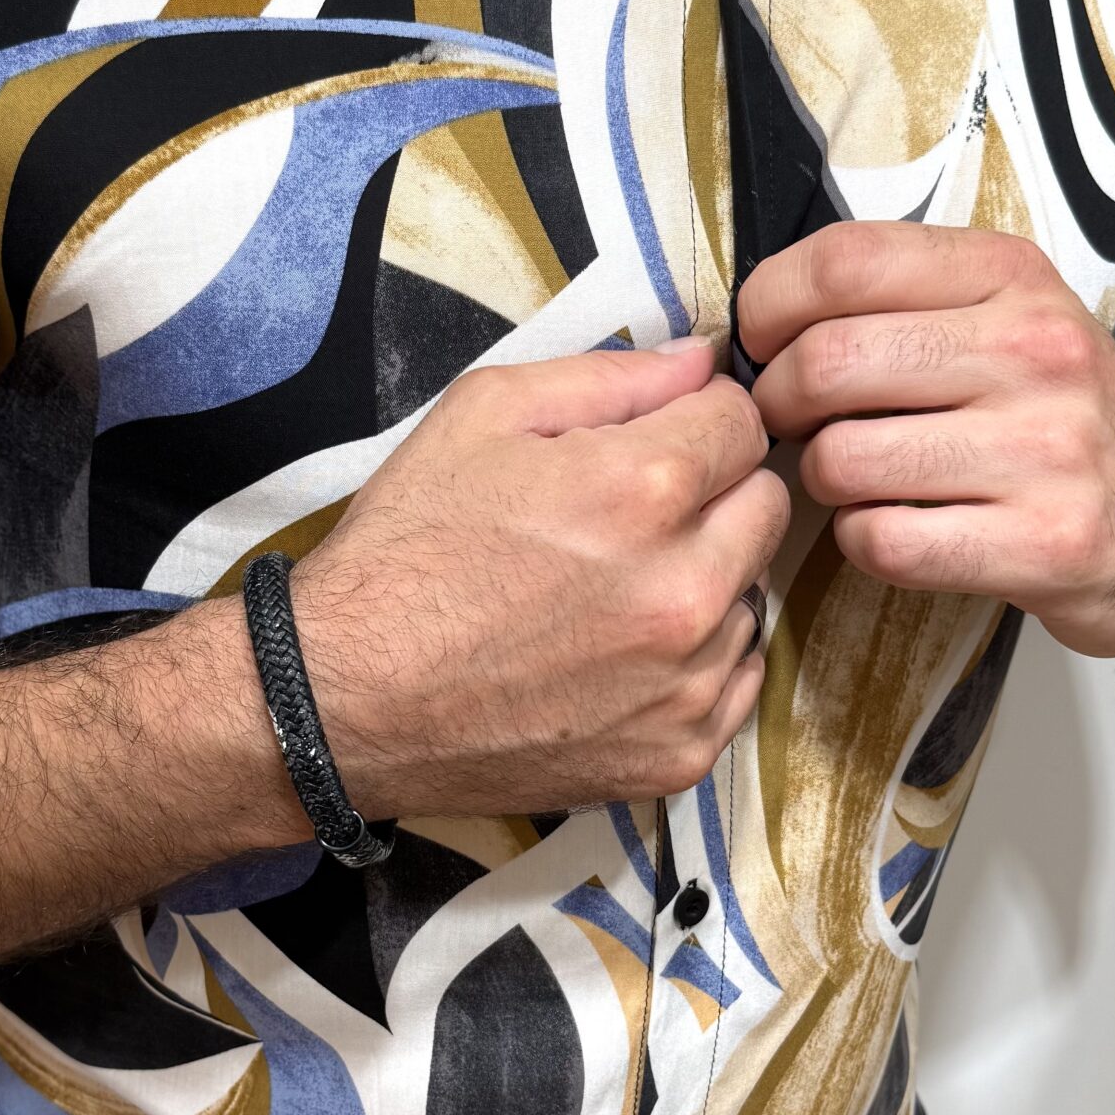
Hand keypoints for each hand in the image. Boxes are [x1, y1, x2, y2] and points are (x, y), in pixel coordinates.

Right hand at [290, 338, 790, 816]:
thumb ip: (608, 377)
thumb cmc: (405, 552)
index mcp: (642, 490)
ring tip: (610, 592)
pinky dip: (693, 663)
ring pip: (752, 596)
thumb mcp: (481, 416)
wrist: (346, 700)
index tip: (653, 440)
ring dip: (704, 581)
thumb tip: (701, 361)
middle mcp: (683, 590)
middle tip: (628, 515)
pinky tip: (619, 653)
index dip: (694, 420)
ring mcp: (686, 682)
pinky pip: (735, 681)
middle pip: (768, 506)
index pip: (742, 422)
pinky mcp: (679, 753)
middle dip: (712, 494)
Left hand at [738, 224, 1114, 661]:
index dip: (768, 305)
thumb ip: (900, 302)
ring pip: (842, 458)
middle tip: (790, 426)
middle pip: (826, 362)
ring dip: (823, 480)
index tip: (760, 343)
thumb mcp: (1009, 321)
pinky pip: (882, 540)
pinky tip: (902, 529)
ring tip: (860, 480)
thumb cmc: (1064, 421)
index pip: (844, 259)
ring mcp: (1048, 448)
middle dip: (777, 403)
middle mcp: (1037, 349)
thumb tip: (755, 322)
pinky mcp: (1046, 544)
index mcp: (1012, 275)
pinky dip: (864, 542)